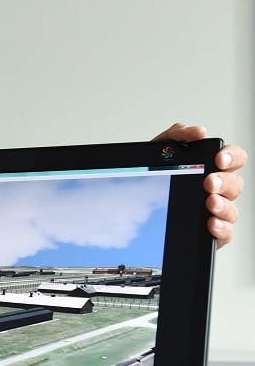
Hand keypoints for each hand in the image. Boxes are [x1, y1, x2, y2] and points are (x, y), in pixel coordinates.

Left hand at [153, 123, 246, 248]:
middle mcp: (217, 189)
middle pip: (235, 184)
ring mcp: (215, 211)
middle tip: (208, 182)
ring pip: (232, 210)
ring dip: (224, 205)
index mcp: (210, 167)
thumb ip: (177, 135)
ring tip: (210, 202)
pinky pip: (225, 232)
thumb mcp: (159, 149)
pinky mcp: (209, 231)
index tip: (218, 159)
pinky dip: (221, 228)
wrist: (130, 201)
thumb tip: (199, 132)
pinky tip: (211, 223)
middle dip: (224, 182)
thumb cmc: (153, 174)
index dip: (233, 157)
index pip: (234, 158)